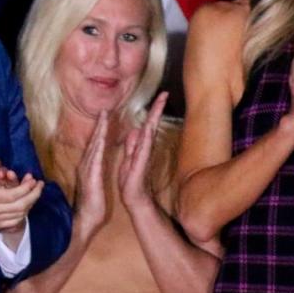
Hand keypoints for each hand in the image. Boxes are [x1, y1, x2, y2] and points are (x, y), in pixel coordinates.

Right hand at [0, 139, 43, 235]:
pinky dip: (20, 216)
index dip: (27, 188)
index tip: (33, 178)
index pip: (14, 195)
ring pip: (17, 217)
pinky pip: (10, 224)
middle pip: (21, 207)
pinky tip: (23, 207)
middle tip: (40, 186)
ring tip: (34, 194)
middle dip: (34, 196)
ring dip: (29, 206)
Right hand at [74, 110, 108, 238]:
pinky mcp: (91, 177)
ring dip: (99, 131)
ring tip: (104, 117)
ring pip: (94, 145)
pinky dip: (98, 146)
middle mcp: (86, 165)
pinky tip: (102, 137)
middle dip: (99, 125)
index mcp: (89, 167)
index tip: (105, 118)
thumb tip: (97, 164)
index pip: (95, 145)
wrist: (85, 220)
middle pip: (93, 141)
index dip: (100, 131)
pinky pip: (96, 158)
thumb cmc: (92, 204)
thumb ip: (96, 172)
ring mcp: (87, 170)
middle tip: (104, 110)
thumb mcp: (96, 184)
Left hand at [119, 92, 167, 212]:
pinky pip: (143, 150)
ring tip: (159, 105)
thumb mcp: (129, 159)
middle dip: (157, 109)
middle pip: (152, 125)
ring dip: (154, 119)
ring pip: (150, 134)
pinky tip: (148, 129)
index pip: (148, 124)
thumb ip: (132, 145)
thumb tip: (135, 130)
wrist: (133, 199)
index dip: (153, 110)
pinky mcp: (140, 166)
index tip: (160, 95)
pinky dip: (146, 139)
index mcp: (141, 146)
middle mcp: (145, 149)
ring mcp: (144, 157)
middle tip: (164, 93)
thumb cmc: (131, 181)